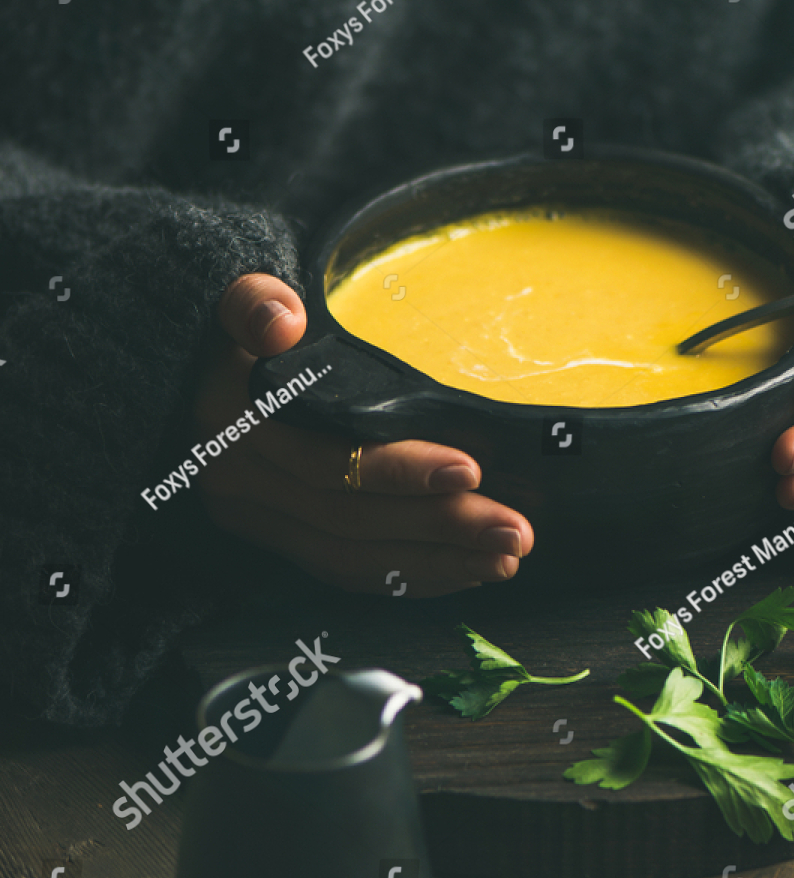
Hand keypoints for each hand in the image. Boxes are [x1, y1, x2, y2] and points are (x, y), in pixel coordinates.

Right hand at [192, 274, 533, 593]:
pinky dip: (410, 577)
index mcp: (232, 425)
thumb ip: (253, 301)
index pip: (324, 463)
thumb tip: (278, 318)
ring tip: (506, 558)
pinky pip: (347, 572)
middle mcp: (237, 484)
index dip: (396, 472)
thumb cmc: (244, 331)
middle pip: (350, 520)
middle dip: (439, 528)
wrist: (195, 371)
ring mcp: (256, 521)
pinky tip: (467, 572)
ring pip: (352, 558)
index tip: (470, 469)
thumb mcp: (240, 299)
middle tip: (514, 530)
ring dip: (436, 565)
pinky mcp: (279, 541)